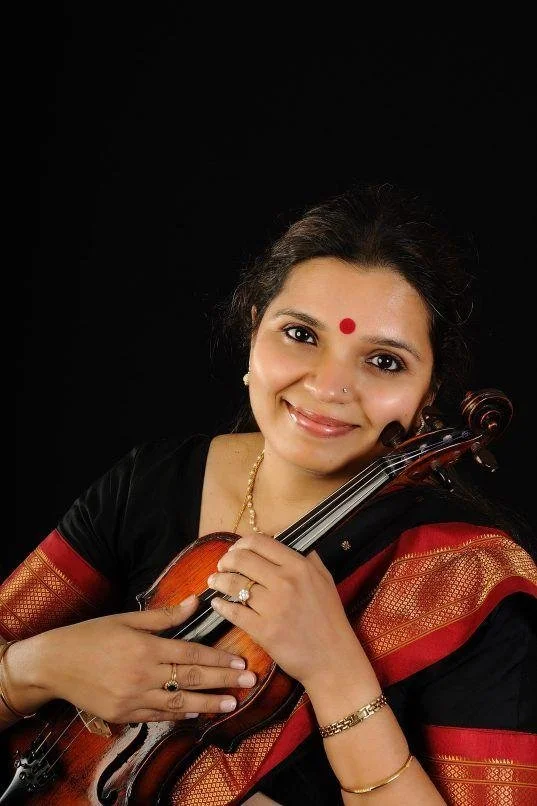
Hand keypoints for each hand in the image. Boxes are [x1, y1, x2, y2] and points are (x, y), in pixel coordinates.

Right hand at [9, 596, 255, 722]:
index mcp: (145, 647)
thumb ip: (164, 615)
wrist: (53, 664)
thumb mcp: (126, 618)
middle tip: (249, 682)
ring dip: (209, 703)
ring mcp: (133, 699)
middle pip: (191, 678)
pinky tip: (197, 713)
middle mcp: (142, 675)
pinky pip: (158, 716)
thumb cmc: (91, 635)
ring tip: (232, 703)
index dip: (218, 658)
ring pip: (179, 703)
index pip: (191, 653)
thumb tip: (196, 601)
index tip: (241, 660)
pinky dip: (180, 715)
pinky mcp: (123, 715)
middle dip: (224, 680)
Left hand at [207, 536, 363, 688]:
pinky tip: (217, 603)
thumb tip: (288, 541)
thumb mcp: (325, 580)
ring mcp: (273, 607)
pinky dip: (221, 605)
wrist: (333, 659)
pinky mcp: (263, 630)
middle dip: (226, 560)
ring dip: (218, 580)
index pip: (260, 542)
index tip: (235, 550)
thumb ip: (307, 558)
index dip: (241, 544)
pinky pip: (234, 612)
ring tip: (214, 581)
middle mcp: (285, 582)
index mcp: (299, 566)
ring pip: (234, 584)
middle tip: (222, 565)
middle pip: (242, 559)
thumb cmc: (330, 619)